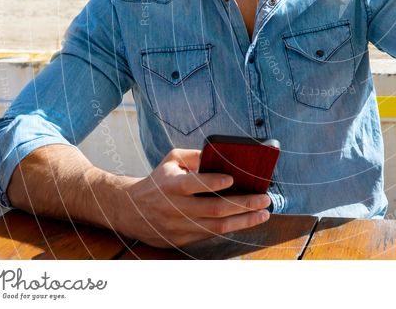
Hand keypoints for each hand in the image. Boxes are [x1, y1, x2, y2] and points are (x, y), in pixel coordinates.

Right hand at [118, 148, 270, 247]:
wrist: (131, 211)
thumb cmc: (158, 181)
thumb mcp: (171, 160)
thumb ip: (195, 156)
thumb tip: (221, 156)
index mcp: (171, 185)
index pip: (193, 184)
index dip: (213, 183)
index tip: (232, 180)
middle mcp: (175, 207)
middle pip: (213, 209)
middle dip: (243, 204)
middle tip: (264, 199)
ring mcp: (179, 226)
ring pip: (216, 226)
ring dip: (244, 221)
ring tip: (263, 214)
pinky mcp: (182, 239)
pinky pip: (211, 234)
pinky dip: (231, 228)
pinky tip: (247, 221)